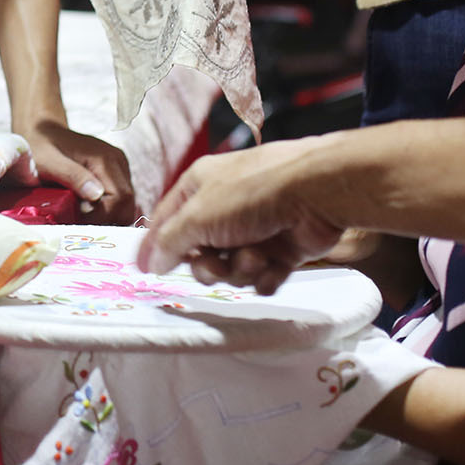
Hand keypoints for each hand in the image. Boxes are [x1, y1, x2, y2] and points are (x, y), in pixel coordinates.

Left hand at [19, 118, 134, 223]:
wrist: (43, 131)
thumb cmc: (40, 147)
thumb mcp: (48, 162)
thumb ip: (72, 176)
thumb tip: (96, 196)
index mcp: (104, 158)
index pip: (120, 198)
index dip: (103, 216)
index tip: (80, 220)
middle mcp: (118, 161)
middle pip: (127, 203)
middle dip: (107, 219)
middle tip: (81, 222)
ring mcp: (119, 167)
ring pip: (126, 204)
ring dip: (107, 216)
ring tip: (82, 215)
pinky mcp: (115, 173)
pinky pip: (119, 199)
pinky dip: (107, 210)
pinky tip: (86, 208)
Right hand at [135, 139, 347, 292]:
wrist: (316, 194)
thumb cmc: (251, 193)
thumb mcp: (198, 216)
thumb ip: (169, 243)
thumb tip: (148, 263)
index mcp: (198, 188)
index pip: (165, 221)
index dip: (157, 247)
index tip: (148, 273)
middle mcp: (224, 207)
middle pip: (199, 253)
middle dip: (209, 266)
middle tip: (218, 266)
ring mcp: (255, 229)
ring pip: (231, 268)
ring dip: (241, 269)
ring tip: (256, 257)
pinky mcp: (282, 249)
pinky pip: (261, 276)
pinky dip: (265, 277)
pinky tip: (273, 267)